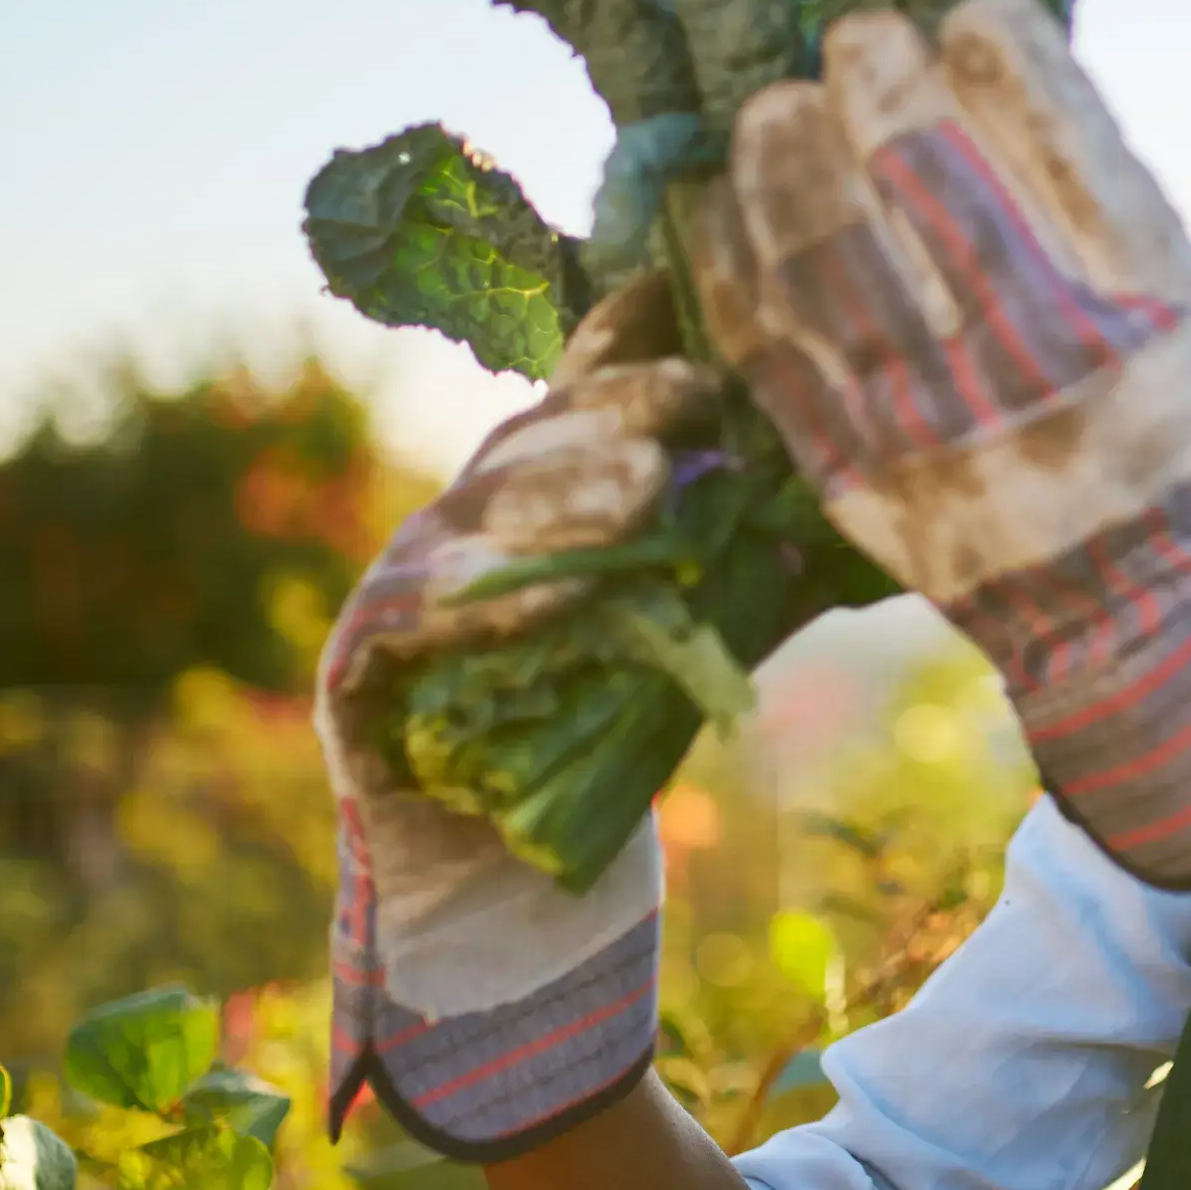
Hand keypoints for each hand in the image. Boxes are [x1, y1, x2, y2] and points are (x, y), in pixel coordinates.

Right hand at [319, 275, 717, 1155]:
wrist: (506, 910)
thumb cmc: (595, 765)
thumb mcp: (676, 641)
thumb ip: (723, 567)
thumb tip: (830, 503)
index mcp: (522, 508)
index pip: (570, 397)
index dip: (617, 338)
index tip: (678, 279)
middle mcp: (449, 534)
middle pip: (529, 446)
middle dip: (613, 413)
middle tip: (700, 397)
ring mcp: (395, 600)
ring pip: (479, 522)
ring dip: (568, 500)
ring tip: (650, 488)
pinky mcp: (360, 679)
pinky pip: (423, 625)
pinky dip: (499, 608)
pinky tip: (568, 592)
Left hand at [688, 0, 1190, 888]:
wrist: (1148, 611)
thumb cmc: (1163, 419)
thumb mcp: (1179, 303)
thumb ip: (1092, 192)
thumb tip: (976, 34)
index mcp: (1148, 325)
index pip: (1069, 159)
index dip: (1008, 62)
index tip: (972, 3)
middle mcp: (1043, 379)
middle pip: (935, 199)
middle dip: (882, 91)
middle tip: (857, 32)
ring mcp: (937, 435)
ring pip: (832, 267)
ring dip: (787, 163)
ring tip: (774, 101)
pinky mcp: (854, 479)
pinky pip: (768, 353)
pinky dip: (730, 263)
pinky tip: (715, 193)